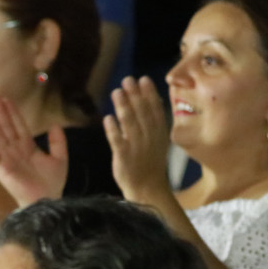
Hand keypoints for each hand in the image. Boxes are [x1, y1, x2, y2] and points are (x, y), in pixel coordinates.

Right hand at [0, 95, 67, 205]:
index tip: (6, 99)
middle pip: (6, 128)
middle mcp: (15, 151)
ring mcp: (7, 160)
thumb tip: (55, 124)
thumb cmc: (52, 182)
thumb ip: (58, 142)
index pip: (18, 125)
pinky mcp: (1, 170)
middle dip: (0, 113)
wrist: (47, 201)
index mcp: (27, 147)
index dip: (12, 112)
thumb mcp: (60, 158)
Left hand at [103, 76, 172, 205]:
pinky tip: (108, 117)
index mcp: (159, 133)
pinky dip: (113, 129)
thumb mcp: (158, 141)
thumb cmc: (151, 163)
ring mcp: (137, 147)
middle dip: (135, 95)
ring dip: (123, 107)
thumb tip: (152, 99)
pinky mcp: (124, 157)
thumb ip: (154, 122)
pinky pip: (118, 141)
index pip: (155, 110)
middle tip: (128, 80)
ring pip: (130, 124)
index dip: (149, 94)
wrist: (148, 188)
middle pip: (142, 113)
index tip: (144, 79)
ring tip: (116, 92)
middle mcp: (150, 138)